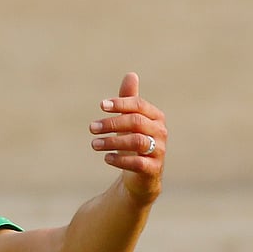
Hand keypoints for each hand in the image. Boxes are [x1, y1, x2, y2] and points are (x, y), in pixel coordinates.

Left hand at [89, 72, 166, 203]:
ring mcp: (159, 151)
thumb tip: (131, 74)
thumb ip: (128, 101)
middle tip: (91, 128)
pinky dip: (120, 159)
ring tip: (94, 144)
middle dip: (112, 123)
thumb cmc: (133, 144)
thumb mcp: (129, 122)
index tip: (101, 106)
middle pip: (136, 122)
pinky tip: (106, 158)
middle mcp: (160, 132)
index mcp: (155, 117)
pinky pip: (138, 162)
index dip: (121, 103)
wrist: (141, 177)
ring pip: (136, 141)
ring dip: (112, 141)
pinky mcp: (153, 169)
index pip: (139, 105)